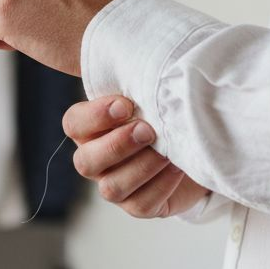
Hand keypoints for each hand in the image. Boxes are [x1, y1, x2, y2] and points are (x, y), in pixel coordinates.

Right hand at [63, 95, 209, 218]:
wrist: (195, 143)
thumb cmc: (164, 111)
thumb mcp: (149, 93)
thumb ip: (137, 83)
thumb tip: (138, 63)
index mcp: (91, 129)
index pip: (74, 124)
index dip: (96, 117)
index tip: (126, 104)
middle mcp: (97, 159)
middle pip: (85, 162)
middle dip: (117, 146)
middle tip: (148, 130)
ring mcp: (115, 185)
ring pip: (111, 189)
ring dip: (141, 168)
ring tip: (167, 151)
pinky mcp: (139, 205)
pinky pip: (141, 204)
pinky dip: (161, 185)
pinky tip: (177, 168)